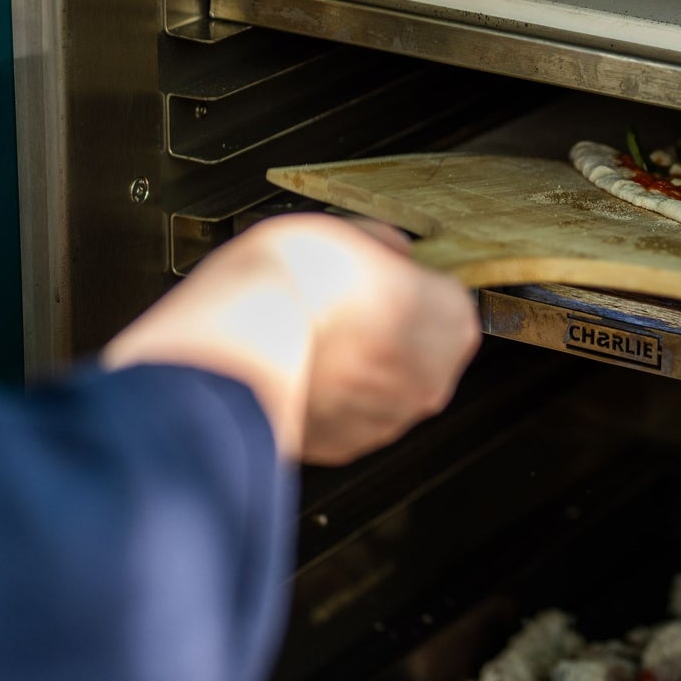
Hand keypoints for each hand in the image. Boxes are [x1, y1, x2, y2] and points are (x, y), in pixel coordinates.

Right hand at [102, 215, 480, 463]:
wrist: (231, 353)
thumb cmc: (289, 288)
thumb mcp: (341, 233)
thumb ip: (381, 244)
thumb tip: (393, 250)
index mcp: (449, 320)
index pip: (449, 300)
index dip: (412, 286)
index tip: (383, 279)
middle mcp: (431, 378)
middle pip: (423, 349)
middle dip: (392, 332)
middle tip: (344, 310)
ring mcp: (389, 419)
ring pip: (386, 386)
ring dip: (362, 368)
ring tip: (315, 339)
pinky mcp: (346, 446)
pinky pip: (349, 416)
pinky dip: (332, 399)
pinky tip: (300, 370)